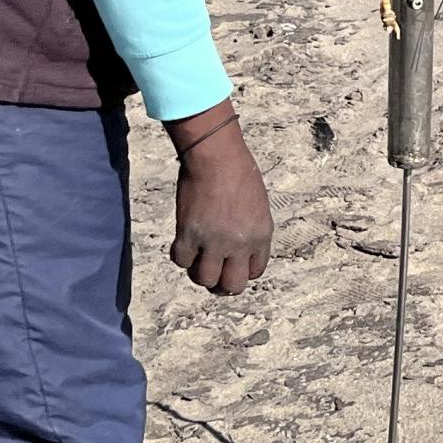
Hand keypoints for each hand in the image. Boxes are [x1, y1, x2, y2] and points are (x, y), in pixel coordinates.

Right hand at [165, 103, 271, 294]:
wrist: (216, 157)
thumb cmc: (238, 172)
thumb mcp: (258, 205)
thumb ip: (250, 230)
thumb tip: (238, 250)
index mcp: (261, 235)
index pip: (256, 271)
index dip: (242, 272)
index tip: (232, 266)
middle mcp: (240, 244)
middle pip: (233, 285)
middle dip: (222, 284)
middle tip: (213, 273)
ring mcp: (214, 242)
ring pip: (205, 279)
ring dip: (199, 272)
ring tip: (197, 259)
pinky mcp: (189, 235)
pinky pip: (182, 261)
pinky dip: (181, 256)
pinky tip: (183, 243)